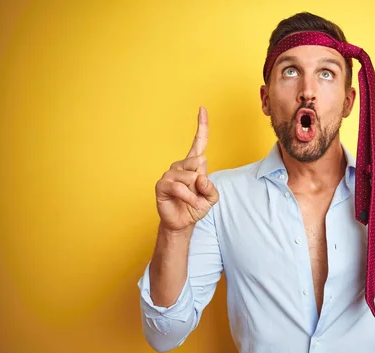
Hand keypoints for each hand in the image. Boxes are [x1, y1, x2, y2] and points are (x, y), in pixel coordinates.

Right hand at [155, 106, 218, 231]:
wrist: (182, 222)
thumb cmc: (196, 207)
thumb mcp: (212, 198)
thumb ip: (211, 187)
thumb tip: (200, 177)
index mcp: (194, 164)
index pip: (199, 142)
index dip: (202, 126)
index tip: (202, 108)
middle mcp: (181, 165)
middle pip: (199, 161)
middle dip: (203, 181)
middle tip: (198, 193)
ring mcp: (170, 173)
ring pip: (191, 176)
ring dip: (197, 194)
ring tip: (193, 201)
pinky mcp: (162, 184)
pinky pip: (180, 187)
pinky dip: (189, 198)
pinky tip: (188, 203)